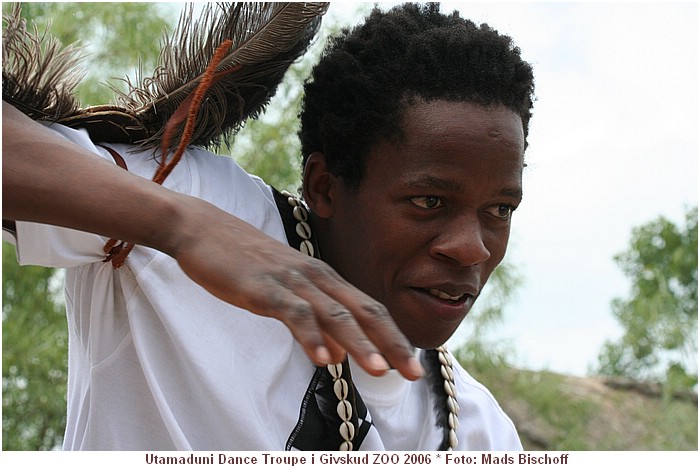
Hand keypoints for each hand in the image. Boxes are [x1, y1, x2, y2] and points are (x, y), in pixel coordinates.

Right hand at [170, 198, 424, 379]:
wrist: (203, 229)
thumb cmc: (245, 263)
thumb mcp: (287, 292)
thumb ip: (317, 320)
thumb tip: (342, 353)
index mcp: (324, 279)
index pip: (369, 309)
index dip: (394, 337)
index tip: (414, 366)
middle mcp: (316, 277)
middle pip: (364, 311)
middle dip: (391, 343)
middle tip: (414, 373)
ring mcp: (291, 280)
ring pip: (334, 313)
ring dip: (359, 343)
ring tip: (379, 371)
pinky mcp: (264, 287)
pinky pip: (293, 313)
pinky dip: (310, 336)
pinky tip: (323, 360)